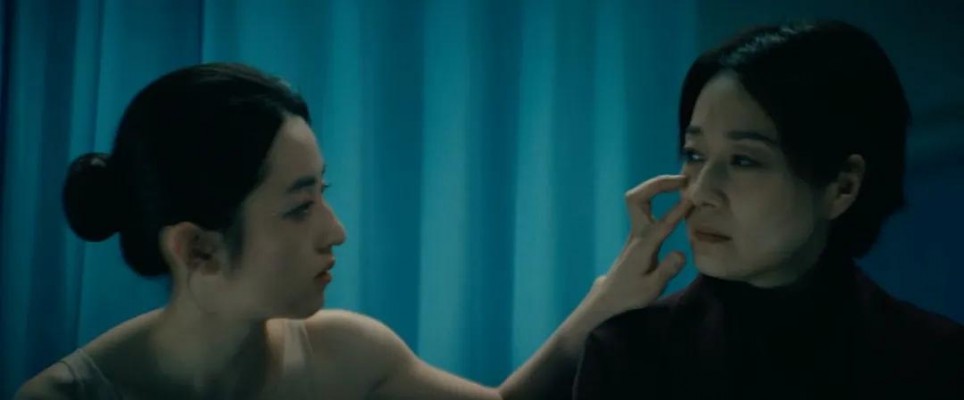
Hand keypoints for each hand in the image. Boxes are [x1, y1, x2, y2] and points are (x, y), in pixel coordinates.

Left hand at [591, 174, 692, 315]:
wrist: (610, 295)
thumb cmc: (631, 294)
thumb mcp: (651, 289)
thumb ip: (666, 271)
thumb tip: (681, 253)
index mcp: (642, 246)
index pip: (661, 223)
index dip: (677, 210)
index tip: (692, 199)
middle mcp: (637, 233)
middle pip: (637, 198)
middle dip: (658, 185)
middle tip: (682, 180)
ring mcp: (635, 230)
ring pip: (638, 198)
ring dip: (657, 186)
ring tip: (681, 182)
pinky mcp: (638, 231)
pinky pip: (644, 205)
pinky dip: (657, 193)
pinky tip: (673, 193)